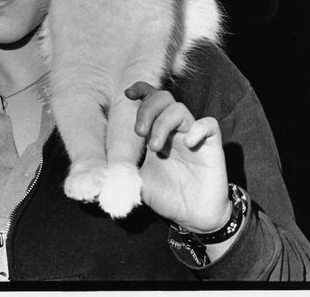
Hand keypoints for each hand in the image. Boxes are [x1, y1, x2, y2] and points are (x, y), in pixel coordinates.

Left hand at [126, 82, 230, 233]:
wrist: (193, 218)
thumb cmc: (167, 197)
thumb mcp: (137, 184)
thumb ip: (121, 173)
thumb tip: (97, 175)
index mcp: (156, 134)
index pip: (150, 100)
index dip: (141, 90)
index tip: (128, 94)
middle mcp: (174, 131)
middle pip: (163, 98)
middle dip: (148, 108)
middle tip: (139, 131)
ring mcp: (193, 137)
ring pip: (180, 109)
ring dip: (163, 123)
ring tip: (156, 148)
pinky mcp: (212, 147)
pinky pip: (210, 125)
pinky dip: (198, 129)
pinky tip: (188, 144)